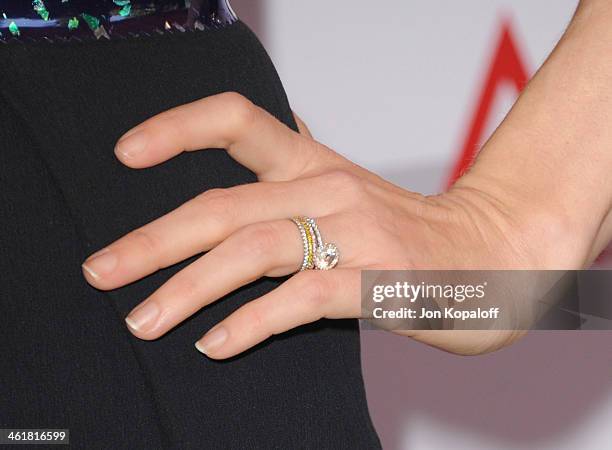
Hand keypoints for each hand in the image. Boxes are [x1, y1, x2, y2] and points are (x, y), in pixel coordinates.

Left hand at [81, 92, 572, 357]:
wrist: (500, 248)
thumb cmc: (414, 232)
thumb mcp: (347, 195)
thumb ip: (294, 192)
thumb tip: (234, 200)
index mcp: (315, 163)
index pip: (238, 119)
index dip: (177, 128)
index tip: (126, 154)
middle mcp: (327, 187)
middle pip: (223, 202)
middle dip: (152, 240)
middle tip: (101, 272)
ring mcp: (354, 231)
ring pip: (250, 250)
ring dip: (186, 288)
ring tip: (143, 320)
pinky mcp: (377, 279)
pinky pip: (299, 298)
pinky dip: (250, 323)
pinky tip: (215, 345)